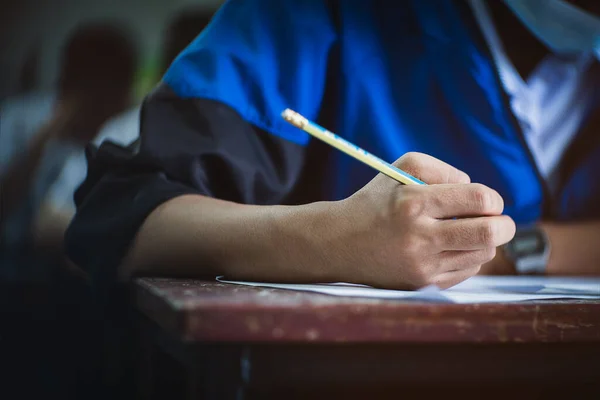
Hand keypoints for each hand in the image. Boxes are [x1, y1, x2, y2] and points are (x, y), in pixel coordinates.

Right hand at [331, 152, 515, 288]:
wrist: (340, 243)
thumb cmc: (375, 201)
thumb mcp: (400, 169)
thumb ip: (442, 169)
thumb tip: (475, 189)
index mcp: (413, 203)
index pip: (479, 200)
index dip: (494, 199)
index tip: (488, 201)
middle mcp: (418, 236)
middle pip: (489, 233)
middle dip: (504, 224)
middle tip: (499, 220)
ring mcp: (421, 265)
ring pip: (482, 254)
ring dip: (485, 240)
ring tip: (467, 231)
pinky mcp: (422, 284)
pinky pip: (467, 271)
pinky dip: (468, 257)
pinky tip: (451, 247)